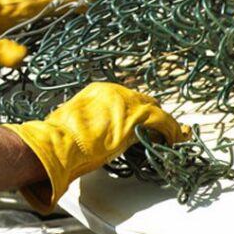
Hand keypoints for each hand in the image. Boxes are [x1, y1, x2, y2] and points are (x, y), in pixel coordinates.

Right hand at [3, 82, 190, 213]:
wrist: (60, 143)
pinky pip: (163, 121)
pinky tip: (173, 141)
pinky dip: (171, 131)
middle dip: (152, 116)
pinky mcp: (137, 116)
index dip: (136, 112)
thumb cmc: (61, 138)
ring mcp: (126, 102)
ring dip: (164, 124)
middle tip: (158, 131)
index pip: (126, 98)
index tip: (141, 125)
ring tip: (170, 137)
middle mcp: (113, 91)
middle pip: (143, 100)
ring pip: (155, 110)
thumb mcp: (75, 123)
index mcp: (97, 91)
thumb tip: (88, 133)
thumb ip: (87, 123)